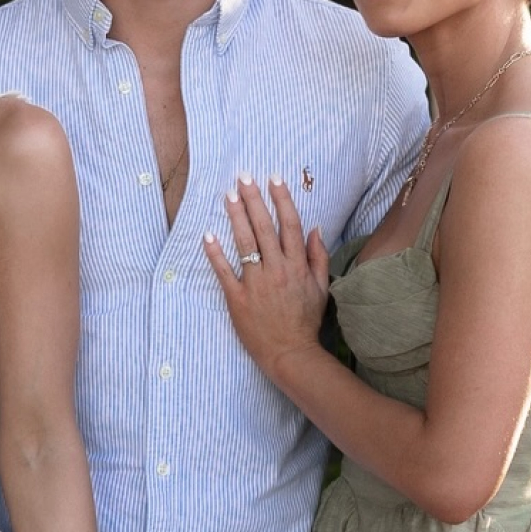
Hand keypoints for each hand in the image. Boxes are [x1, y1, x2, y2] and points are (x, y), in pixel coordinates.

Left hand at [202, 175, 330, 376]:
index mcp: (297, 266)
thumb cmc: (306, 321)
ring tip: (229, 195)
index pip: (289, 225)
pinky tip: (208, 235)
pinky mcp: (237, 298)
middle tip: (244, 177)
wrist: (290, 354)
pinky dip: (215, 254)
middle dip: (254, 200)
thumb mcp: (322, 289)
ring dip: (236, 217)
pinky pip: (225, 272)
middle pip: (265, 228)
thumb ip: (318, 257)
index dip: (282, 199)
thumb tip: (315, 228)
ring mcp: (256, 284)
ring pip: (245, 244)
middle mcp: (277, 270)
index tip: (274, 179)